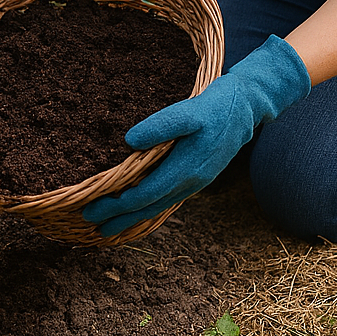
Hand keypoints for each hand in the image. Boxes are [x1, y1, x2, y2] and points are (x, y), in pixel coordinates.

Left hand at [83, 35, 310, 236]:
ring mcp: (195, 183)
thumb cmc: (213, 108)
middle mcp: (190, 183)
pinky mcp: (196, 178)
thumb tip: (129, 142)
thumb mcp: (186, 112)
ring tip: (109, 227)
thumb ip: (159, 127)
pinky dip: (149, 209)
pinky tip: (139, 211)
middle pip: (148, 208)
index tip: (92, 209)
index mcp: (184, 170)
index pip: (143, 195)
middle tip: (90, 223)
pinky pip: (168, 200)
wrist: (246, 109)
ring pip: (159, 207)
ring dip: (133, 218)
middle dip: (119, 218)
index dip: (116, 205)